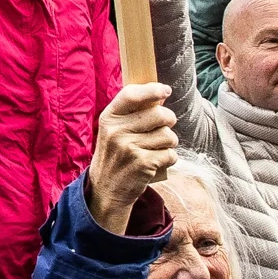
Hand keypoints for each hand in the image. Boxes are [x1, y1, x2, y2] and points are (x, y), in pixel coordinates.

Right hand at [82, 83, 179, 232]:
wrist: (107, 189)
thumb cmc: (115, 155)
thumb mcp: (112, 130)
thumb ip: (130, 113)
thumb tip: (160, 95)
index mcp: (109, 118)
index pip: (132, 94)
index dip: (153, 90)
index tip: (165, 90)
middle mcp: (117, 131)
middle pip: (159, 114)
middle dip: (169, 120)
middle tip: (164, 126)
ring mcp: (129, 148)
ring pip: (168, 135)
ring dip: (169, 142)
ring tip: (158, 147)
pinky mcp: (143, 164)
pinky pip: (170, 154)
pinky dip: (169, 158)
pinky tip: (157, 161)